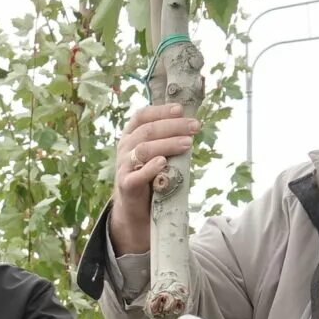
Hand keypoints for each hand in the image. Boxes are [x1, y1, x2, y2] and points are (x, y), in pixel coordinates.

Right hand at [109, 102, 201, 254]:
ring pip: (143, 150)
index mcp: (130, 136)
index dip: (160, 111)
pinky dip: (150, 168)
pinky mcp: (126, 186)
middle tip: (194, 126)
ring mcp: (123, 167)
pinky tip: (163, 163)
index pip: (141, 116)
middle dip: (173, 126)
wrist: (135, 209)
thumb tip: (191, 124)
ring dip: (168, 144)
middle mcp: (124, 148)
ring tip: (188, 143)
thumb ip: (166, 140)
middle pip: (146, 131)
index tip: (180, 109)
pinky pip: (137, 175)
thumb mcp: (156, 154)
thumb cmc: (149, 176)